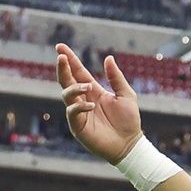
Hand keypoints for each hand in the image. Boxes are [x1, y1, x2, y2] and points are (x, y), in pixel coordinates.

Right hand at [55, 42, 142, 164]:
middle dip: (63, 68)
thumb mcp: (126, 95)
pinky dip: (79, 106)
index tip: (60, 46)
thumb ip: (116, 78)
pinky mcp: (78, 126)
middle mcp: (83, 99)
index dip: (69, 59)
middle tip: (61, 57)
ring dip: (75, 87)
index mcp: (93, 91)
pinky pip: (72, 112)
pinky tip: (90, 105)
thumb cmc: (129, 121)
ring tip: (88, 86)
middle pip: (67, 80)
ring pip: (66, 95)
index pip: (78, 72)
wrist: (130, 143)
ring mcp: (79, 113)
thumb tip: (108, 58)